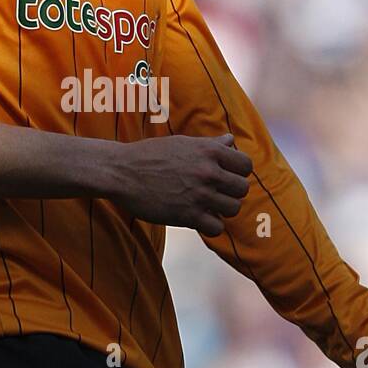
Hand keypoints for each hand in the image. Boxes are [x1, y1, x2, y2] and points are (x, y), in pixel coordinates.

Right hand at [111, 132, 251, 236]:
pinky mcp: (187, 215)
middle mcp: (208, 172)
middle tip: (216, 193)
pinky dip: (210, 225)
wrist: (121, 172)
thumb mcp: (182, 143)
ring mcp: (199, 194)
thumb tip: (230, 140)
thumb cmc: (150, 155)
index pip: (246, 165)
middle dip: (231, 192)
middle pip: (242, 188)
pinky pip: (217, 227)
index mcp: (209, 151)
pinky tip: (198, 218)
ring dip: (222, 209)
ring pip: (233, 209)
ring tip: (207, 206)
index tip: (226, 176)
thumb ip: (210, 144)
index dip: (238, 172)